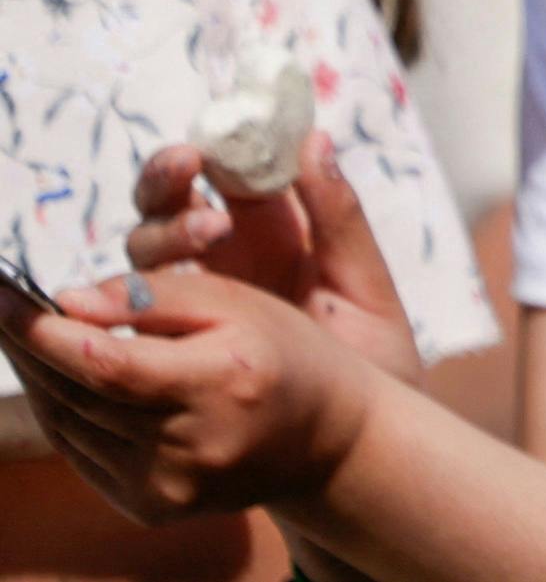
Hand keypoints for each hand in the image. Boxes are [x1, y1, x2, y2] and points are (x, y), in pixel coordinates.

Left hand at [0, 268, 379, 524]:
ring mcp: (170, 486)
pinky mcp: (153, 506)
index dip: (48, 336)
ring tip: (24, 335)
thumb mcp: (239, 303)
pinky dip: (63, 413)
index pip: (110, 366)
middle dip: (32, 347)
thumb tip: (69, 301)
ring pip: (72, 426)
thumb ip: (158, 296)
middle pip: (82, 395)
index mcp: (222, 382)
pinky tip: (59, 379)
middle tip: (3, 305)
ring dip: (40, 378)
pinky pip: (84, 454)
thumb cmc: (286, 353)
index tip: (6, 296)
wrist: (326, 440)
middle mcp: (192, 445)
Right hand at [122, 134, 420, 382]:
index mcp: (274, 234)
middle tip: (188, 170)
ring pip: (145, 255)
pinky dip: (131, 301)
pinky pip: (133, 319)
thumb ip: (339, 218)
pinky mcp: (173, 350)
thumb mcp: (365, 287)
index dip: (211, 153)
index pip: (224, 176)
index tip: (213, 144)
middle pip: (169, 207)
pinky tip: (151, 298)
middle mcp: (224, 261)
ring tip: (205, 234)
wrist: (362, 448)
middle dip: (168, 181)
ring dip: (164, 234)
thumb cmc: (374, 363)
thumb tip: (316, 138)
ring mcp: (194, 304)